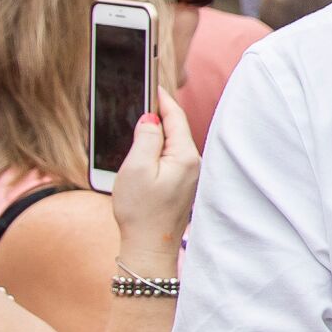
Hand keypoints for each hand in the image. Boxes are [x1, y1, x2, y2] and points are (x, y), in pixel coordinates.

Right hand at [107, 91, 202, 267]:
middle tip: (144, 95)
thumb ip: (146, 137)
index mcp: (186, 156)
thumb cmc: (141, 211)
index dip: (162, 99)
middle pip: (177, 128)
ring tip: (142, 117)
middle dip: (161, 112)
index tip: (152, 83)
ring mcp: (190, 176)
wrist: (149, 248)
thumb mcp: (137, 168)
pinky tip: (147, 146)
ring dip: (159, 131)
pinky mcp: (183, 186)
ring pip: (174, 144)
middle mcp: (194, 164)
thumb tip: (151, 117)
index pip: (175, 117)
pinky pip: (172, 158)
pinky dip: (160, 148)